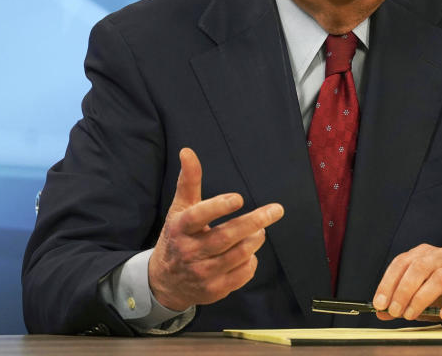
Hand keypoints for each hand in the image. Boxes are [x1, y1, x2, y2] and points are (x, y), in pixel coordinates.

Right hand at [148, 147, 283, 310]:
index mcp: (181, 227)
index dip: (218, 207)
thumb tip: (187, 151)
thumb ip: (189, 180)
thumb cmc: (178, 236)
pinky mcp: (214, 290)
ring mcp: (202, 273)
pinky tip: (248, 251)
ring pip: (240, 254)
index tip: (239, 198)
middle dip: (254, 222)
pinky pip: (243, 273)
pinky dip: (251, 260)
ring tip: (260, 229)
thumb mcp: (180, 209)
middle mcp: (190, 251)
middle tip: (275, 210)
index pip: (199, 216)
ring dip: (255, 239)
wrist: (165, 280)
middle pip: (227, 236)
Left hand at [372, 244, 441, 327]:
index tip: (380, 303)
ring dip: (422, 297)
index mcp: (424, 253)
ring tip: (411, 315)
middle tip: (395, 311)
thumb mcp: (419, 296)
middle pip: (420, 267)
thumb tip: (381, 312)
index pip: (402, 262)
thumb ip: (401, 302)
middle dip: (404, 290)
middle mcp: (441, 255)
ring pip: (440, 277)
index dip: (388, 282)